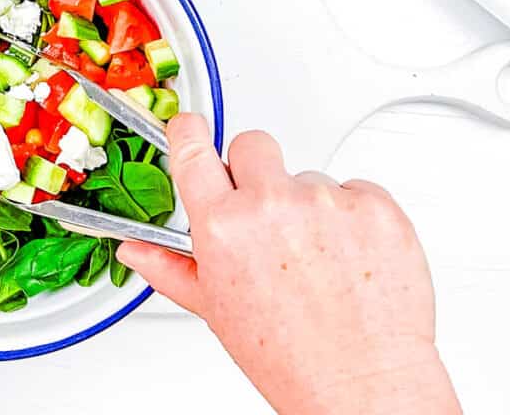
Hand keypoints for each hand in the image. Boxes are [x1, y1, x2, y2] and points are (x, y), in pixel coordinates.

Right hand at [118, 115, 460, 414]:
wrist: (361, 382)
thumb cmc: (288, 355)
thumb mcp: (216, 309)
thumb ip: (171, 268)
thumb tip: (134, 250)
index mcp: (223, 226)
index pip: (193, 148)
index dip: (190, 132)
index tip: (192, 127)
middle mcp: (272, 205)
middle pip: (252, 144)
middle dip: (255, 171)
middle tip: (267, 215)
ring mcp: (327, 202)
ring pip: (307, 175)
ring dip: (308, 204)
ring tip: (316, 256)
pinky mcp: (375, 206)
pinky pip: (355, 189)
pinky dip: (352, 216)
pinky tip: (347, 256)